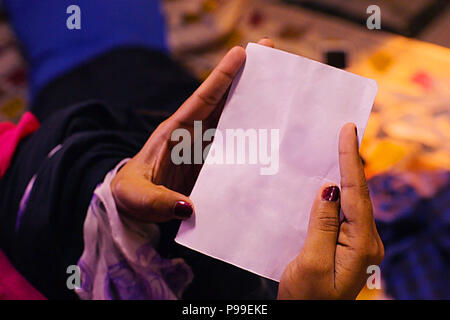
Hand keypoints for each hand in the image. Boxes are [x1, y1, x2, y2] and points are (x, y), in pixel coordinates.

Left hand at [111, 38, 274, 222]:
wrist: (134, 206)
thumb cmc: (131, 194)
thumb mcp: (138, 198)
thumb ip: (159, 202)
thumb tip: (190, 207)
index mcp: (175, 133)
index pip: (201, 101)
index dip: (221, 78)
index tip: (241, 53)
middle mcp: (193, 134)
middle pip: (222, 101)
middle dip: (245, 76)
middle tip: (269, 50)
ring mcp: (205, 147)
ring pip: (232, 118)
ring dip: (254, 102)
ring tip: (279, 84)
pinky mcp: (212, 163)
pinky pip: (236, 144)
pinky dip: (254, 134)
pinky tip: (273, 131)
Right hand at [278, 123, 383, 299]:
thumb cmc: (306, 299)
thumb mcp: (310, 263)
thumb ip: (321, 224)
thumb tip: (328, 189)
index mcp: (361, 245)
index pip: (356, 194)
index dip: (350, 159)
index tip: (348, 130)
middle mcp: (366, 242)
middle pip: (358, 194)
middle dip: (350, 162)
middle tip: (344, 131)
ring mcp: (357, 244)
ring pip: (350, 202)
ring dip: (343, 176)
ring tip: (336, 148)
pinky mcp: (345, 246)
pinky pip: (341, 214)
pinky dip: (335, 194)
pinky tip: (328, 183)